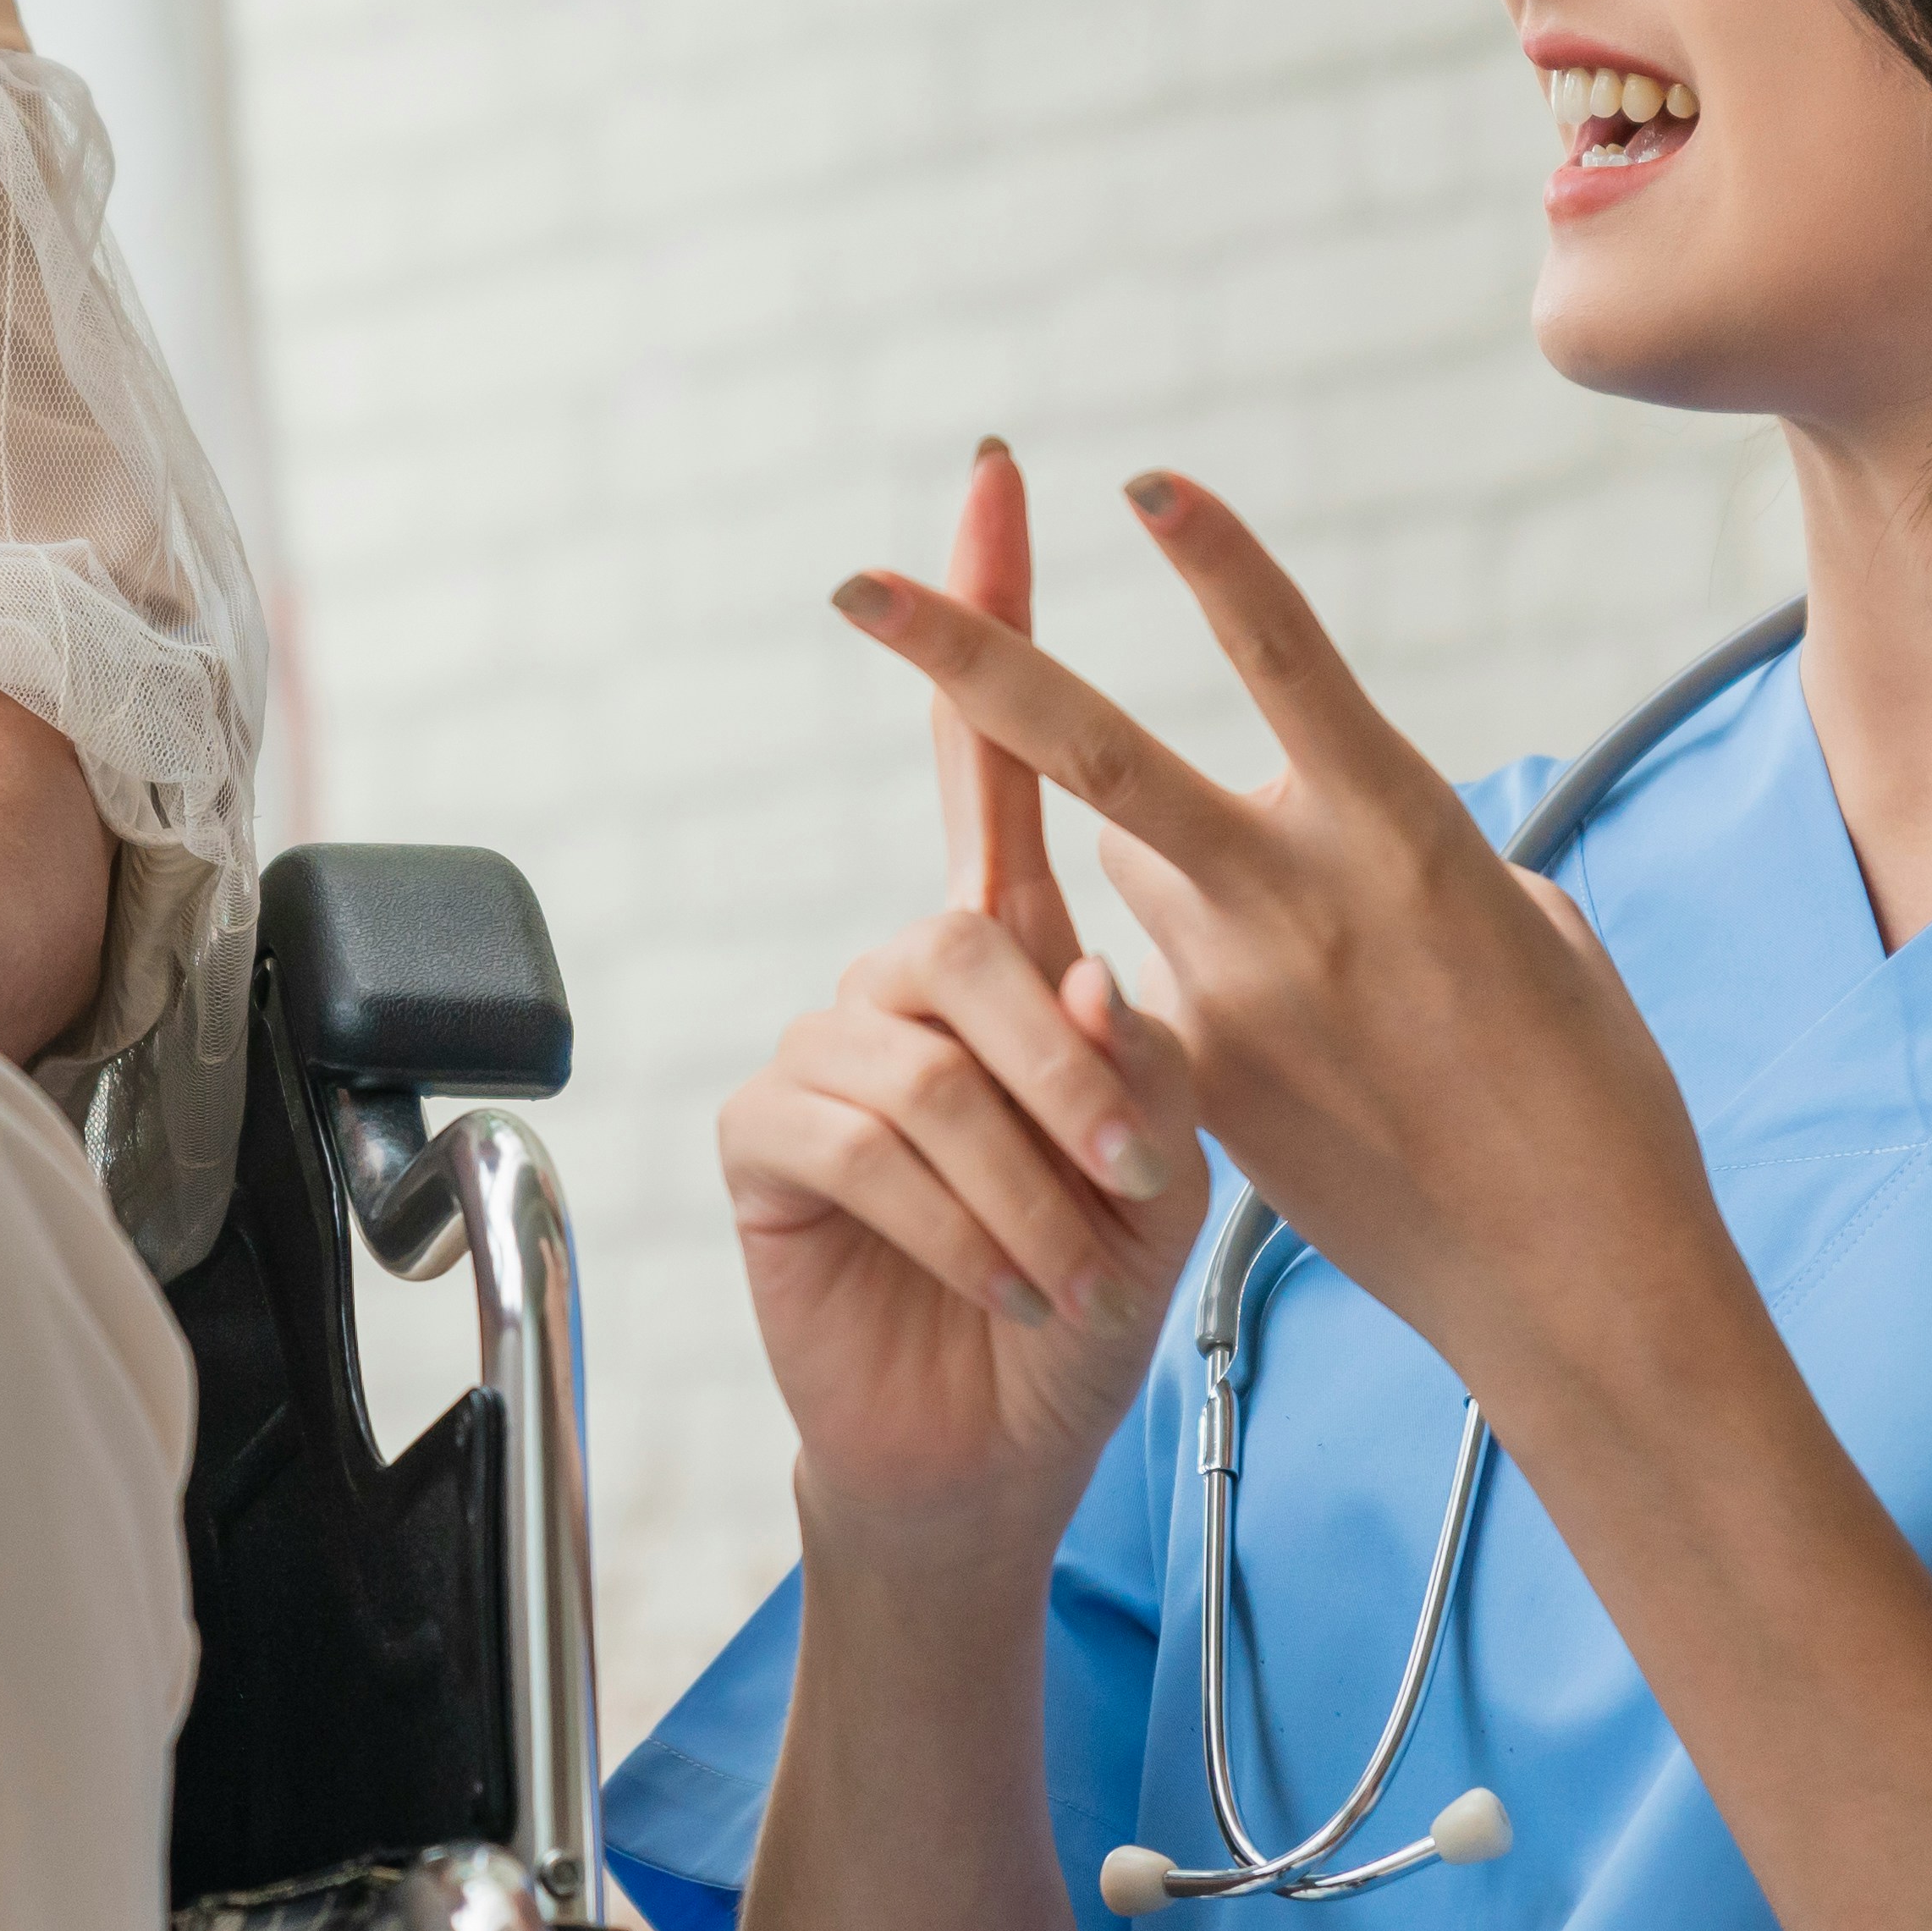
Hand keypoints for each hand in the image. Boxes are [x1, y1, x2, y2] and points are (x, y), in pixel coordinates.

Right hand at [722, 446, 1215, 1574]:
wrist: (1005, 1443)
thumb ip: (1137, 1051)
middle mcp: (909, 977)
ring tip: (1066, 1262)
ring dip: (1026, 1176)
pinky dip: (954, 1220)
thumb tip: (1081, 976)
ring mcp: (829, 1046)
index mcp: (1012, 953)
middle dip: (1068, 1070)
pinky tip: (995, 1282)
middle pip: (978, 928)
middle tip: (1128, 1187)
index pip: (993, 758)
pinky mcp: (766, 1135)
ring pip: (932, 1051)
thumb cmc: (1091, 1290)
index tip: (995, 486)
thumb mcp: (1164, 1162)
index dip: (985, 620)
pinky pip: (861, 1131)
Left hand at [833, 469, 1728, 1417]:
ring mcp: (1234, 989)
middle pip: (1092, 751)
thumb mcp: (1525, 922)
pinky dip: (1186, 982)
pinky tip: (1299, 1058)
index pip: (1284, 653)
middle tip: (854, 590)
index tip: (1136, 482)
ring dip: (1165, 865)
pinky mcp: (1200, 1079)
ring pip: (1129, 865)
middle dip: (966, 663)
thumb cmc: (1587, 1087)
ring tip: (1306, 963)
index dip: (1211, 560)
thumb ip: (1415, 845)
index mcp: (1402, 824)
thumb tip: (1351, 822)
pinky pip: (1149, 981)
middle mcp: (1297, 891)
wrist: (1573, 1273)